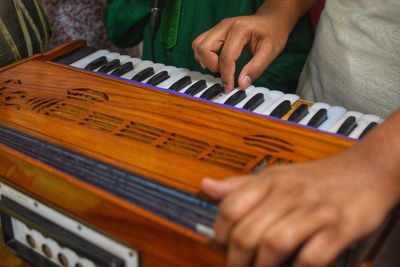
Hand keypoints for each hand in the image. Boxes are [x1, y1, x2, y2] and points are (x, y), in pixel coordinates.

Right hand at [192, 13, 289, 92]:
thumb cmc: (273, 34)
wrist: (272, 20)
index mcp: (240, 29)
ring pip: (198, 44)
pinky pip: (200, 43)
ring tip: (220, 68)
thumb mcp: (270, 52)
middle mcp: (225, 26)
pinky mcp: (216, 31)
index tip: (229, 88)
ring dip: (205, 60)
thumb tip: (242, 85)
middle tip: (225, 74)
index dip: (226, 76)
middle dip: (212, 66)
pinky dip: (204, 56)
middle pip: (203, 48)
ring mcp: (218, 27)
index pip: (226, 56)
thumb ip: (256, 68)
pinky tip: (217, 61)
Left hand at [202, 148, 399, 266]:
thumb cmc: (316, 178)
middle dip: (237, 259)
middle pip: (248, 233)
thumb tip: (206, 186)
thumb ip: (241, 185)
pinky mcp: (339, 228)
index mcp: (269, 181)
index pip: (230, 208)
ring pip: (274, 244)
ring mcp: (314, 211)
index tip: (221, 245)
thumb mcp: (276, 174)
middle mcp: (288, 194)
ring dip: (263, 266)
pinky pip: (311, 256)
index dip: (219, 233)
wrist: (366, 171)